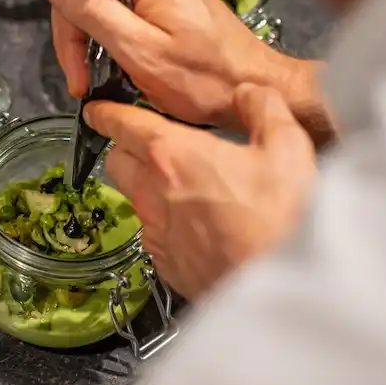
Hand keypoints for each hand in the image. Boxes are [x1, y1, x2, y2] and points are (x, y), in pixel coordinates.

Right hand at [39, 0, 333, 143]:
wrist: (258, 88)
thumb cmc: (205, 78)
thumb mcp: (139, 49)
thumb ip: (93, 11)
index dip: (67, 25)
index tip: (77, 70)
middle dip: (79, 38)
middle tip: (85, 83)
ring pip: (107, 4)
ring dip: (98, 44)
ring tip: (106, 82)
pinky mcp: (174, 3)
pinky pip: (130, 13)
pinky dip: (121, 42)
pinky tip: (128, 68)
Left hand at [85, 84, 315, 299]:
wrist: (281, 291)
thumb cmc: (280, 218)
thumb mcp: (287, 146)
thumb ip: (263, 108)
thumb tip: (250, 93)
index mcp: (172, 155)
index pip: (121, 124)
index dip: (107, 113)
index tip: (98, 109)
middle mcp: (152, 193)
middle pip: (117, 161)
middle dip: (125, 147)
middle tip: (149, 142)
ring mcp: (156, 233)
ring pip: (134, 199)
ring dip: (147, 186)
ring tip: (180, 183)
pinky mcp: (166, 265)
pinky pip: (153, 233)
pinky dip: (165, 222)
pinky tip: (197, 223)